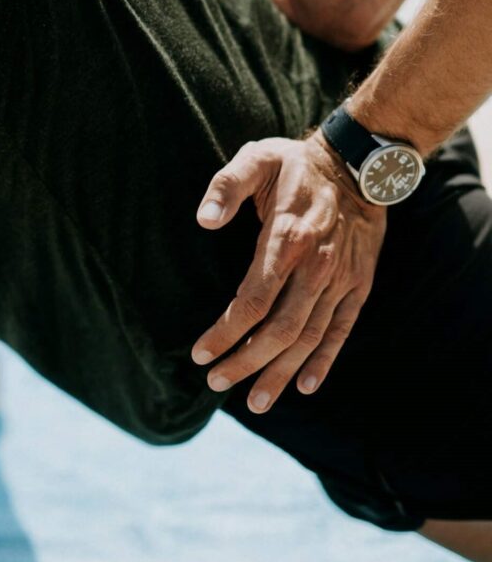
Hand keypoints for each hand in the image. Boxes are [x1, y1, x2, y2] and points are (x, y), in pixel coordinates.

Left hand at [191, 130, 386, 412]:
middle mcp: (316, 268)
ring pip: (309, 338)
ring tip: (256, 402)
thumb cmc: (296, 165)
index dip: (225, 333)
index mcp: (286, 241)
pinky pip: (342, 330)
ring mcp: (340, 280)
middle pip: (278, 331)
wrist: (361, 163)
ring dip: (281, 373)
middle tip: (216, 383)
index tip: (200, 355)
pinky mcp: (358, 285)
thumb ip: (226, 188)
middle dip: (246, 362)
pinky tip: (306, 385)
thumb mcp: (256, 160)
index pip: (251, 302)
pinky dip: (325, 361)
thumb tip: (204, 220)